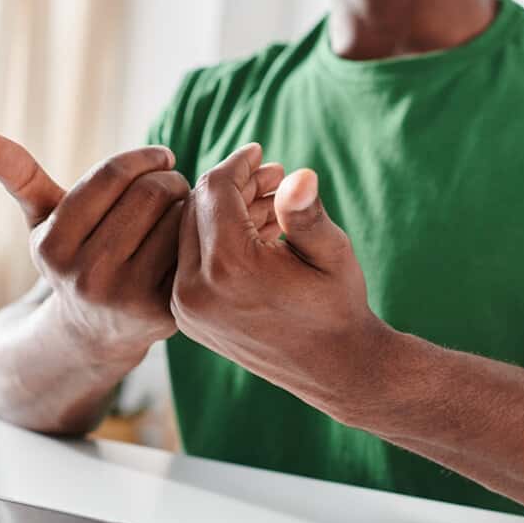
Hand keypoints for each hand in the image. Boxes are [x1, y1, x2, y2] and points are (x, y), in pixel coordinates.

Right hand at [0, 135, 284, 360]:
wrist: (95, 331)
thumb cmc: (75, 257)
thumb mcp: (44, 220)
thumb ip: (20, 177)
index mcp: (51, 246)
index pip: (111, 175)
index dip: (143, 158)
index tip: (160, 158)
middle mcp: (84, 276)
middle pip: (151, 193)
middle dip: (169, 179)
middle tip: (174, 184)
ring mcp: (125, 298)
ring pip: (179, 218)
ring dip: (189, 204)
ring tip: (182, 208)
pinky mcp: (163, 312)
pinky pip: (195, 249)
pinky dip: (202, 233)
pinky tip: (195, 235)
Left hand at [171, 143, 391, 422]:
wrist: (334, 370)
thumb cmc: (338, 306)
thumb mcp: (330, 255)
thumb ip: (306, 214)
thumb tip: (298, 176)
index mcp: (230, 269)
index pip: (216, 190)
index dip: (238, 164)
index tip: (260, 152)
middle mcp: (196, 290)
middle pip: (196, 208)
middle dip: (233, 186)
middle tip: (272, 177)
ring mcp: (186, 307)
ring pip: (189, 232)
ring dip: (225, 211)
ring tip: (270, 203)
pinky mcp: (186, 317)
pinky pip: (189, 260)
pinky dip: (215, 239)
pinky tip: (256, 233)